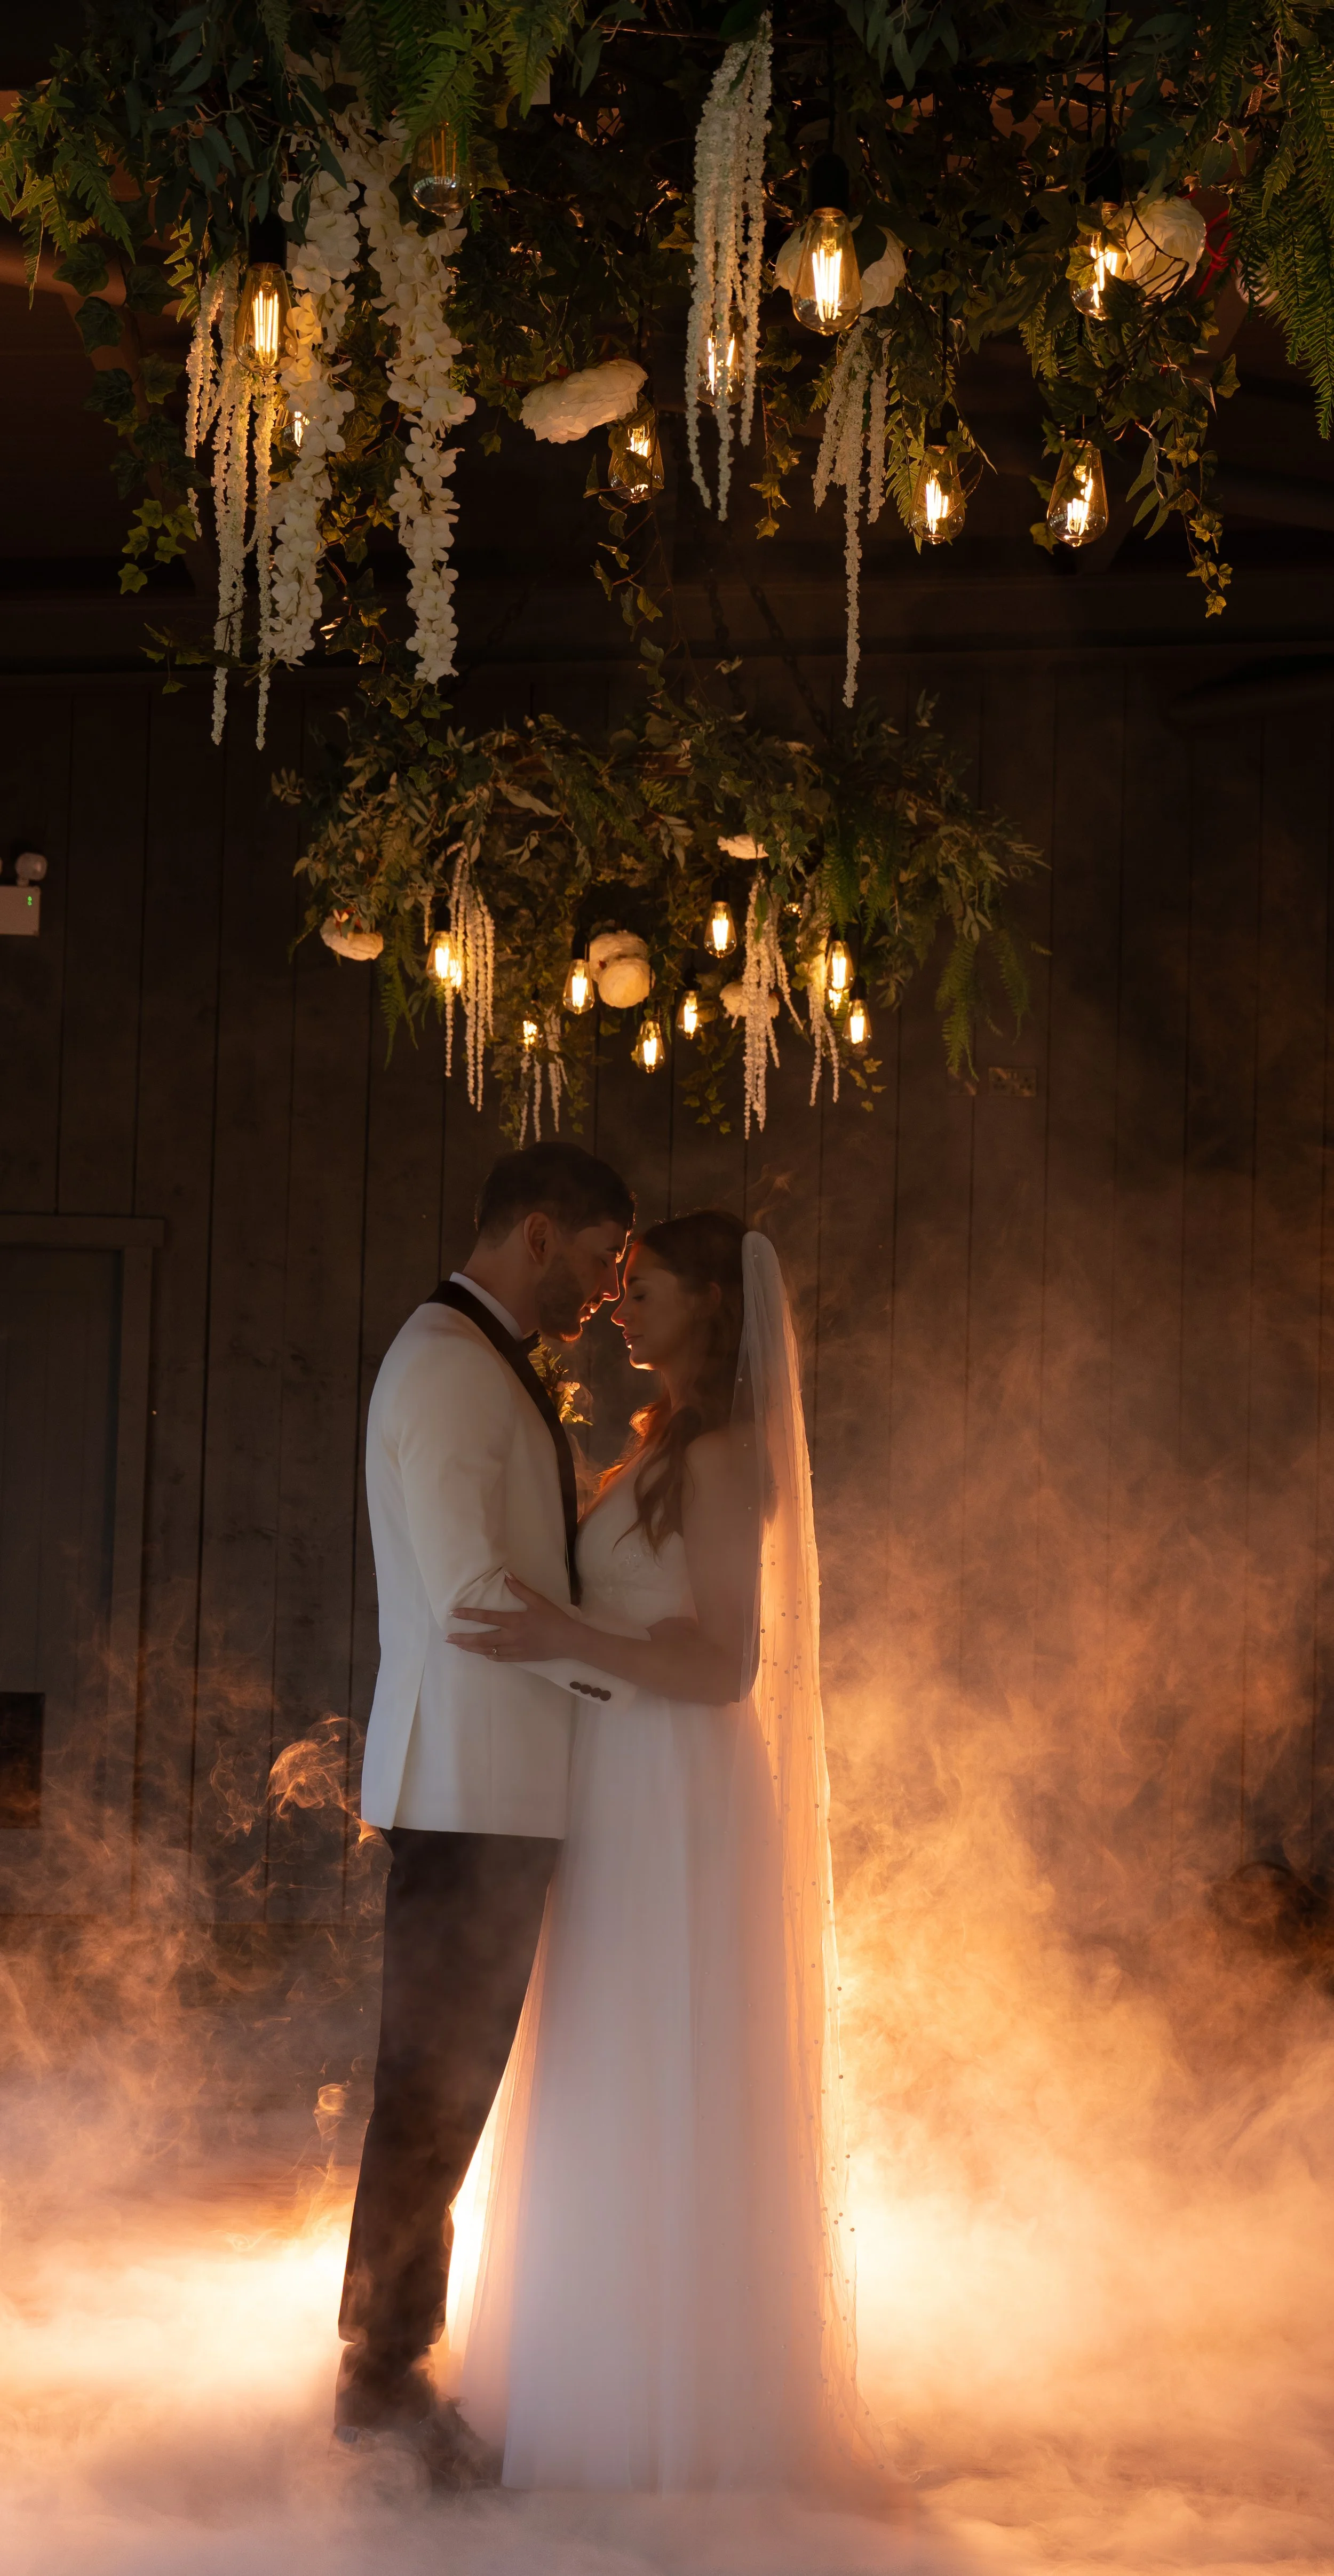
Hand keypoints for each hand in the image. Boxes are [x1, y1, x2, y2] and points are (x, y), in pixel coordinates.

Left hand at [449, 1576, 579, 1664]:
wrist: (568, 1641)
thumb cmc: (554, 1618)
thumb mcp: (538, 1601)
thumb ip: (521, 1589)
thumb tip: (506, 1575)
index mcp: (513, 1621)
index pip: (486, 1617)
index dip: (468, 1614)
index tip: (453, 1613)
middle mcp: (510, 1637)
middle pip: (481, 1639)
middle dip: (463, 1638)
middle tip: (448, 1638)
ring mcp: (514, 1650)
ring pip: (487, 1650)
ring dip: (471, 1648)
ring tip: (459, 1646)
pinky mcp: (519, 1658)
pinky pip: (499, 1659)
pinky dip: (488, 1656)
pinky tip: (482, 1654)